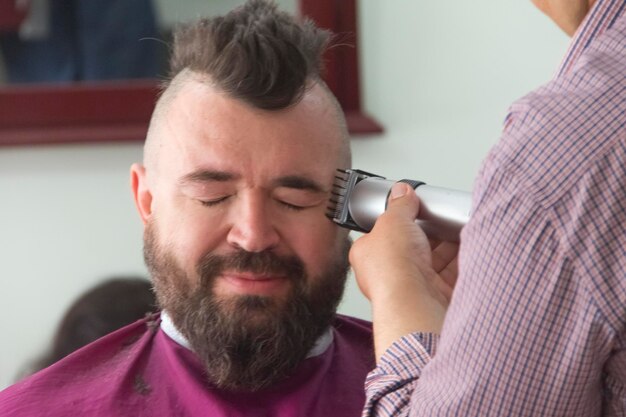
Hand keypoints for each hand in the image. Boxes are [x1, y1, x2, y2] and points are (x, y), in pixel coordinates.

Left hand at [350, 182, 458, 358]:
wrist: (413, 300)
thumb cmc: (392, 268)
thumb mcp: (392, 221)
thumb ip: (400, 205)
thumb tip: (401, 192)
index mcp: (369, 254)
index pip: (385, 233)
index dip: (401, 220)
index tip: (416, 209)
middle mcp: (388, 274)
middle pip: (413, 247)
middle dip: (430, 234)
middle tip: (441, 220)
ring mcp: (412, 287)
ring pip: (435, 261)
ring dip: (449, 248)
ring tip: (459, 231)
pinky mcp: (435, 297)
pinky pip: (452, 275)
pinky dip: (462, 262)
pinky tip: (469, 248)